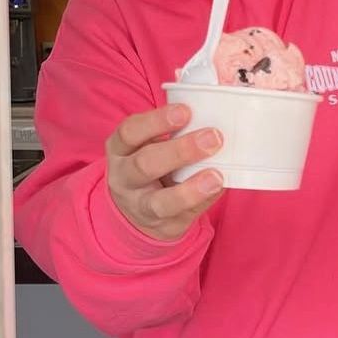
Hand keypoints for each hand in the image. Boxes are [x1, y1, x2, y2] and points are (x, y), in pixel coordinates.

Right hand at [106, 104, 223, 241]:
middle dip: (180, 151)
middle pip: (144, 165)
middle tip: (213, 138)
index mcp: (119, 149)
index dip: (156, 121)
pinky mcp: (162, 227)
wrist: (135, 210)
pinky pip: (183, 216)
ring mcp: (140, 207)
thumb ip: (174, 131)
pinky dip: (202, 202)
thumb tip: (217, 117)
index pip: (129, 132)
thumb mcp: (147, 144)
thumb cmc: (151, 163)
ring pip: (160, 202)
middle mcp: (123, 178)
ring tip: (216, 176)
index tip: (186, 111)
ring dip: (190, 189)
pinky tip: (218, 189)